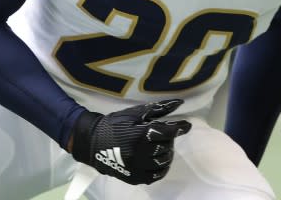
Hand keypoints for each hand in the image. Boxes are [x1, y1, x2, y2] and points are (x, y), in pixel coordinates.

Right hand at [70, 99, 191, 184]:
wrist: (93, 143)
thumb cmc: (115, 124)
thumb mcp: (135, 113)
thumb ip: (158, 109)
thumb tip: (179, 103)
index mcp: (140, 135)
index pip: (168, 132)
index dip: (179, 128)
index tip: (187, 125)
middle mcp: (140, 154)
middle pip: (166, 147)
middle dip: (169, 139)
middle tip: (166, 134)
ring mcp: (137, 168)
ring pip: (163, 162)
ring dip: (166, 152)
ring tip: (161, 145)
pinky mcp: (134, 177)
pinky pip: (155, 175)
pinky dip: (161, 167)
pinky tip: (158, 159)